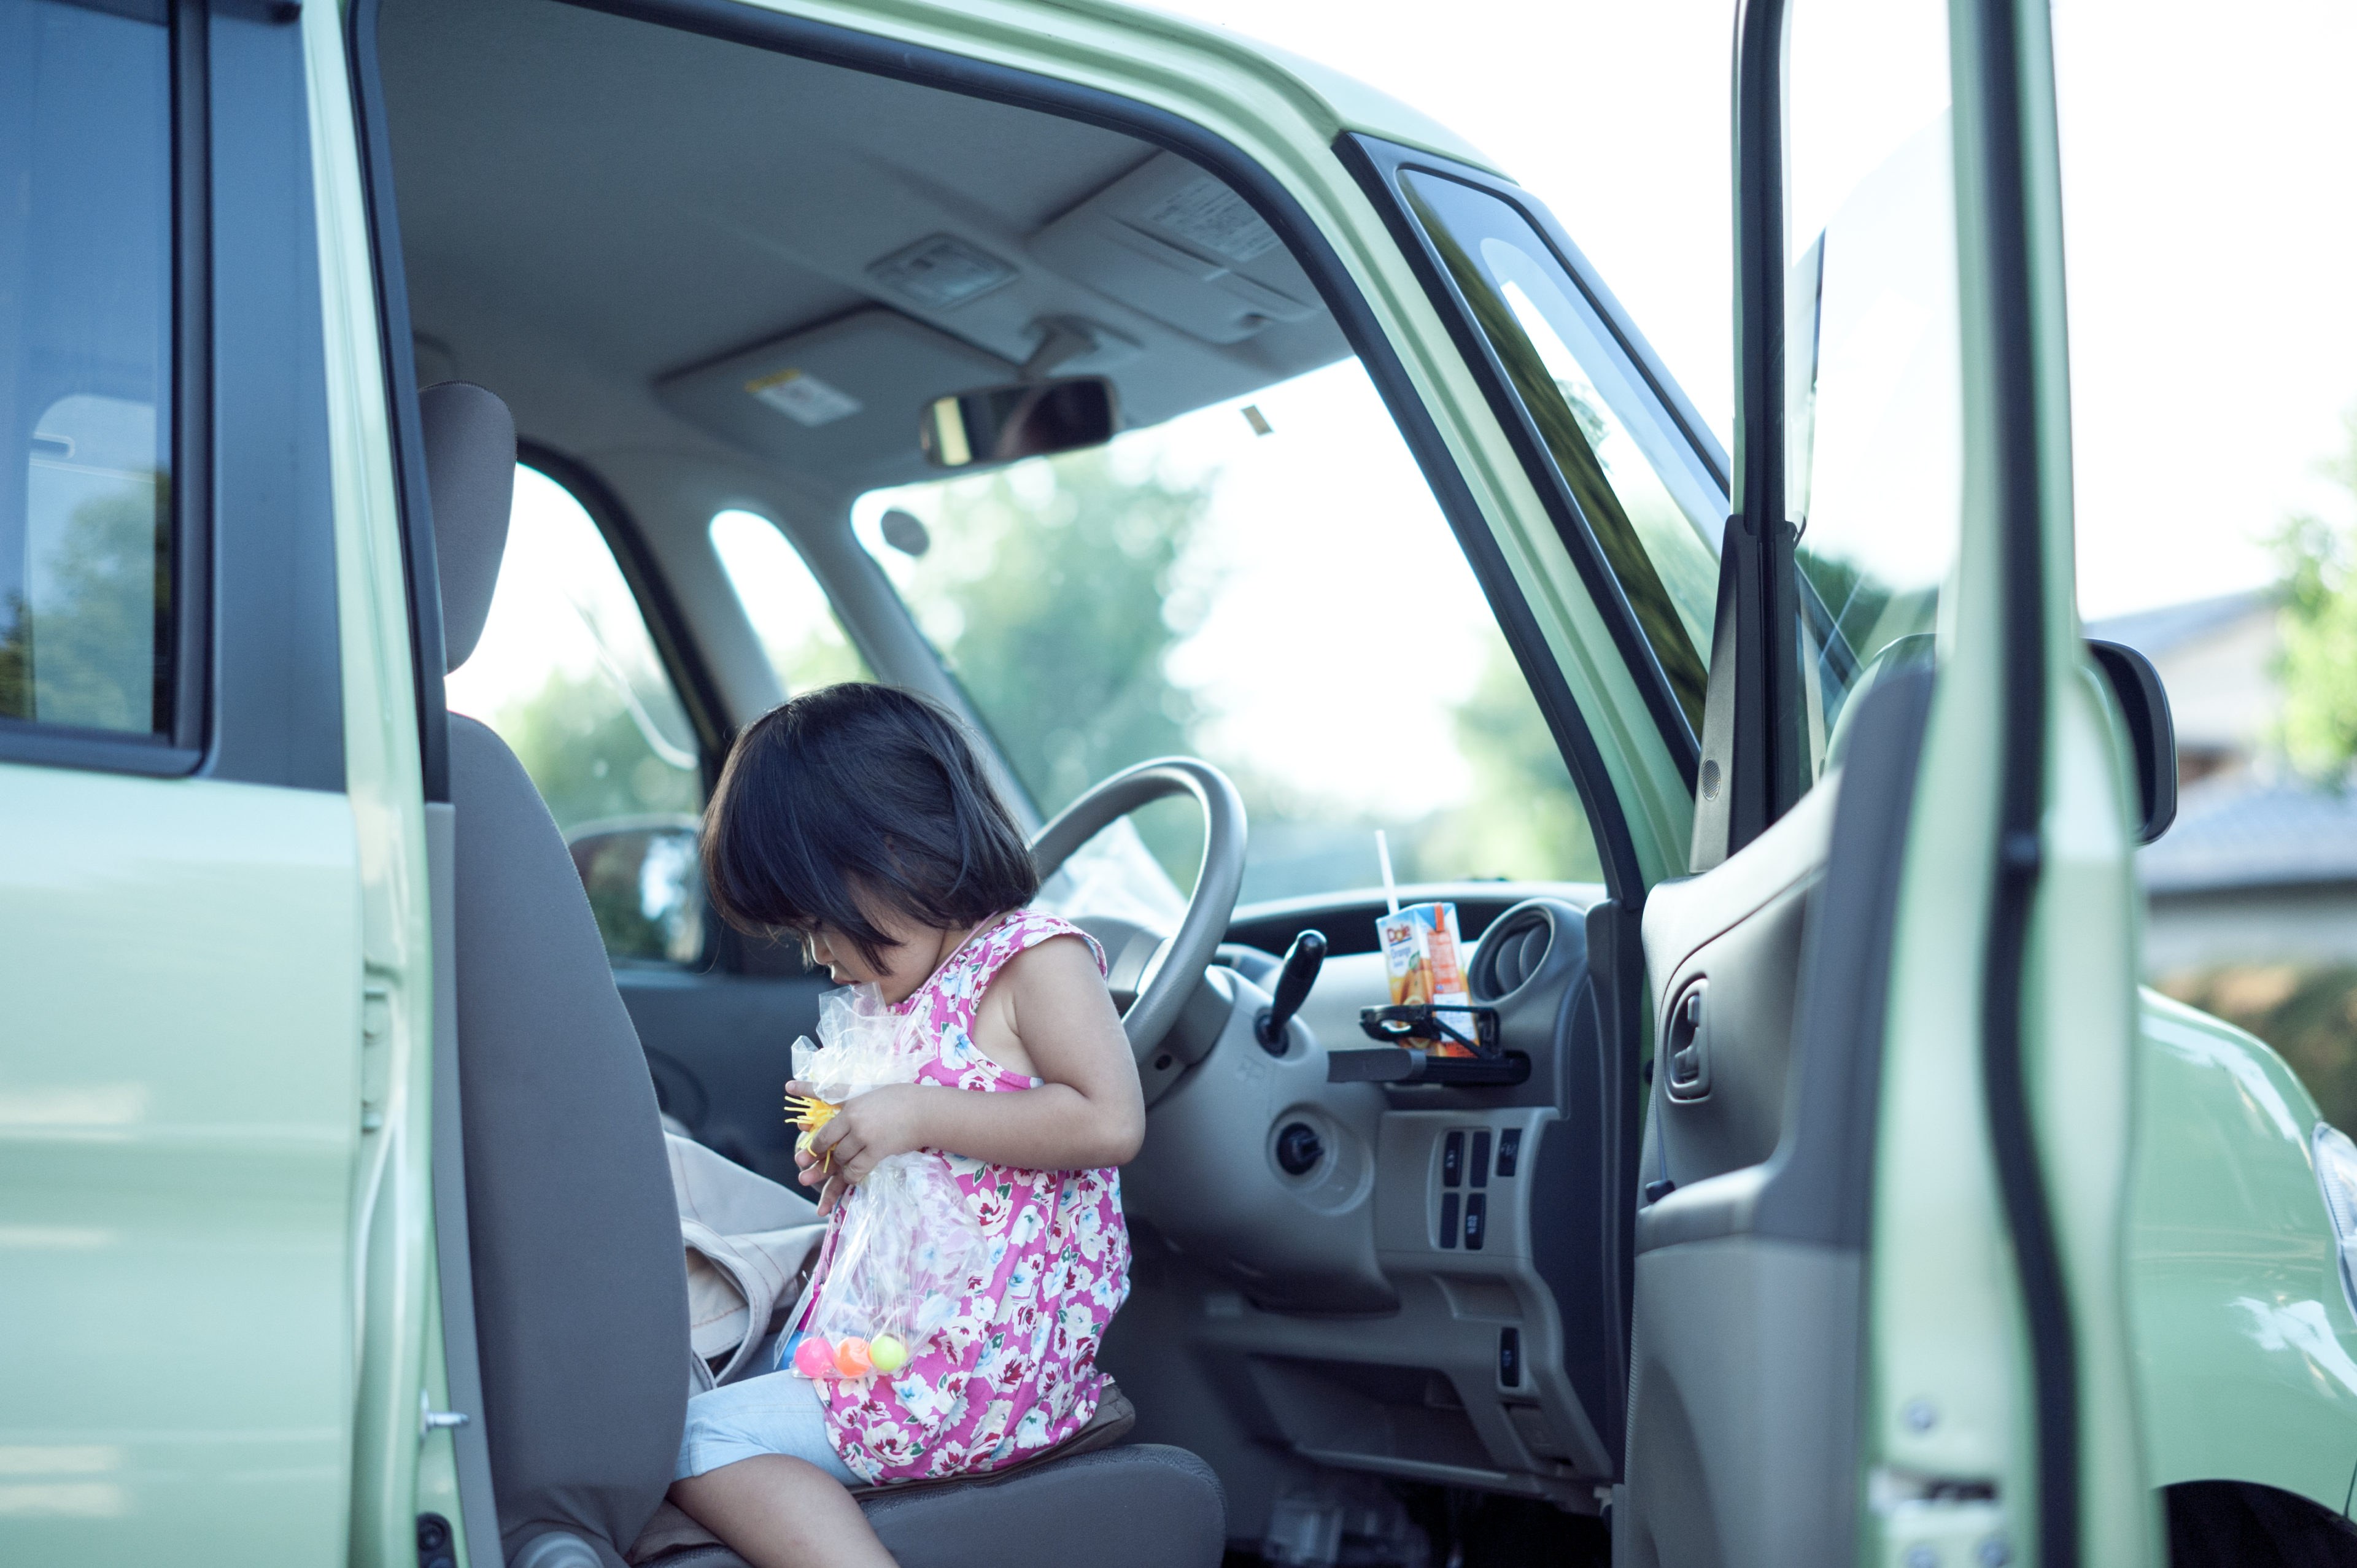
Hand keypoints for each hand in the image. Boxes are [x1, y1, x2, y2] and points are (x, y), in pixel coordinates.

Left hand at [787, 1081, 931, 1214]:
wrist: (927, 1112)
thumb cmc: (904, 1099)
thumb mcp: (874, 1092)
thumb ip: (853, 1101)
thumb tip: (839, 1115)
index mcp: (852, 1101)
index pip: (824, 1094)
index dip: (805, 1090)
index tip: (789, 1087)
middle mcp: (853, 1118)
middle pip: (826, 1139)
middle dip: (813, 1153)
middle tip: (802, 1162)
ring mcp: (864, 1136)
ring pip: (838, 1158)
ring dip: (830, 1170)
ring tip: (815, 1179)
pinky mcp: (876, 1151)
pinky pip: (855, 1170)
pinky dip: (848, 1178)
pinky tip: (845, 1182)